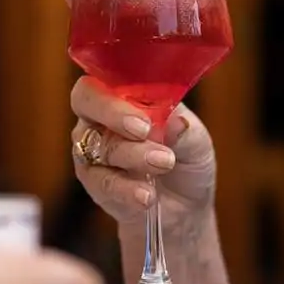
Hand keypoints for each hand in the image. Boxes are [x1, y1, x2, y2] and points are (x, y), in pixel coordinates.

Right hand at [69, 77, 218, 228]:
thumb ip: (183, 129)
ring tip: (164, 163)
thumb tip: (175, 120)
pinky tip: (147, 195)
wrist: (186, 206)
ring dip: (132, 155)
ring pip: (99, 146)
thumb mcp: (196, 141)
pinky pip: (102, 183)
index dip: (117, 90)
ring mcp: (94, 150)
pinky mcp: (96, 183)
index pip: (104, 77)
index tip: (143, 113)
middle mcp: (101, 118)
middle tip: (144, 130)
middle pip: (86, 102)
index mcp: (124, 94)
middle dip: (113, 113)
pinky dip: (125, 189)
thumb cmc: (186, 159)